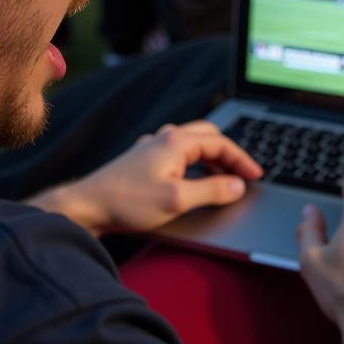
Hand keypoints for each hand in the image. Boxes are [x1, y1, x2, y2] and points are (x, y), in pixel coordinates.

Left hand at [28, 121, 262, 236]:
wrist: (87, 206)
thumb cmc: (127, 202)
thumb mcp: (177, 200)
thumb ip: (212, 191)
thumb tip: (237, 186)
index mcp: (177, 142)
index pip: (221, 143)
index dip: (243, 160)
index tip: (257, 176)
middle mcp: (165, 138)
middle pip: (209, 136)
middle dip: (230, 154)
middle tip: (243, 175)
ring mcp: (152, 147)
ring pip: (193, 144)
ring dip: (213, 158)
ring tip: (225, 179)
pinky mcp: (143, 160)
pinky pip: (179, 154)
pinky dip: (196, 163)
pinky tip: (195, 180)